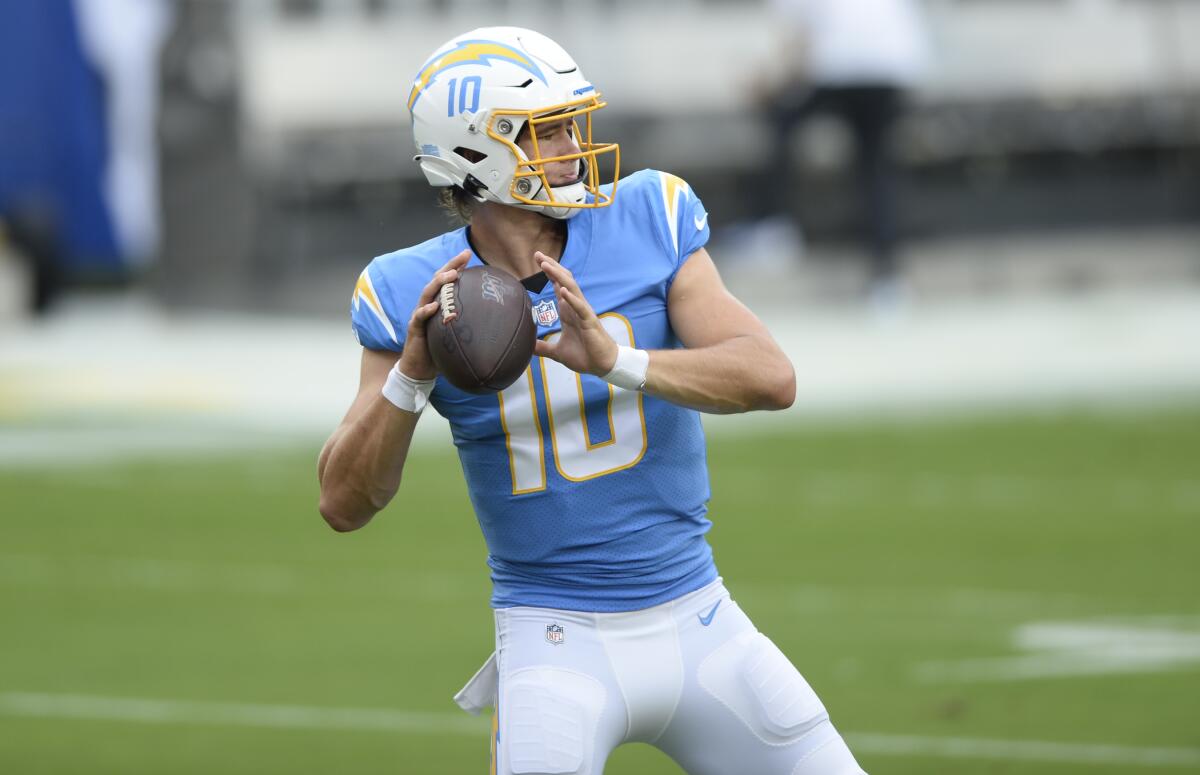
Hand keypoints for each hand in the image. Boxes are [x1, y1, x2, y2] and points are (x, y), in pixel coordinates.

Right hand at [397, 250, 470, 379]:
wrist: (419, 370)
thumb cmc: (440, 352)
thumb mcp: (457, 336)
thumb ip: (470, 326)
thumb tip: (498, 325)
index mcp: (438, 304)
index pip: (447, 281)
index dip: (456, 266)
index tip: (469, 255)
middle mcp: (427, 305)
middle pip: (437, 280)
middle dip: (450, 266)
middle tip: (464, 256)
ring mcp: (419, 315)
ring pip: (427, 293)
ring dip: (439, 283)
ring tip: (452, 275)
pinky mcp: (414, 329)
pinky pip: (419, 317)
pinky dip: (426, 310)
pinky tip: (435, 306)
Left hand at [534, 252, 617, 375]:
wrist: (602, 365)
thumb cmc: (584, 355)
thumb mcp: (558, 352)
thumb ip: (543, 348)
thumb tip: (527, 347)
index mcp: (567, 310)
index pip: (557, 285)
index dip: (548, 272)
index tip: (537, 259)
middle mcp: (575, 307)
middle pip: (563, 280)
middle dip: (551, 266)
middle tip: (538, 254)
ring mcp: (583, 312)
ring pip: (570, 288)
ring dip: (558, 275)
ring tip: (545, 265)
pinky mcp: (589, 322)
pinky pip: (580, 307)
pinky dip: (571, 299)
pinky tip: (562, 291)